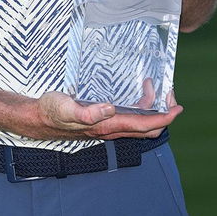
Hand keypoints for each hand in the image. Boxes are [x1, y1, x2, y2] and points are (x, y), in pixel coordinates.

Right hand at [34, 91, 182, 140]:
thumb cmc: (53, 112)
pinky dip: (139, 107)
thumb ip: (88, 112)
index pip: (143, 125)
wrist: (39, 118)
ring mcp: (108, 126)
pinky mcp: (103, 120)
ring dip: (151, 108)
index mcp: (107, 126)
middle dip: (162, 113)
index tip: (177, 108)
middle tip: (169, 95)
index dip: (163, 118)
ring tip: (152, 87)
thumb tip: (110, 109)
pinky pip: (128, 118)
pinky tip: (135, 94)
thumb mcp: (67, 109)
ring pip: (138, 122)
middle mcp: (111, 129)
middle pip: (146, 127)